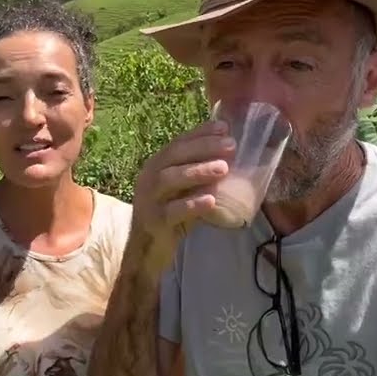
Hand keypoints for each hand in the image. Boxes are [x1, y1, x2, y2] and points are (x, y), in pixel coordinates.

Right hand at [131, 119, 235, 255]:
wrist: (145, 248)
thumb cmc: (170, 214)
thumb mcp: (184, 190)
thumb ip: (200, 174)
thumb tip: (230, 155)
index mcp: (157, 165)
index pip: (178, 143)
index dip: (200, 133)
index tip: (225, 127)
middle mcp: (149, 177)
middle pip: (173, 156)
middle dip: (203, 148)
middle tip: (230, 145)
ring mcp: (149, 199)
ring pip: (169, 179)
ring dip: (197, 171)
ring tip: (223, 168)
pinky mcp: (154, 221)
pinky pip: (172, 210)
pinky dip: (192, 204)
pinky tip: (211, 200)